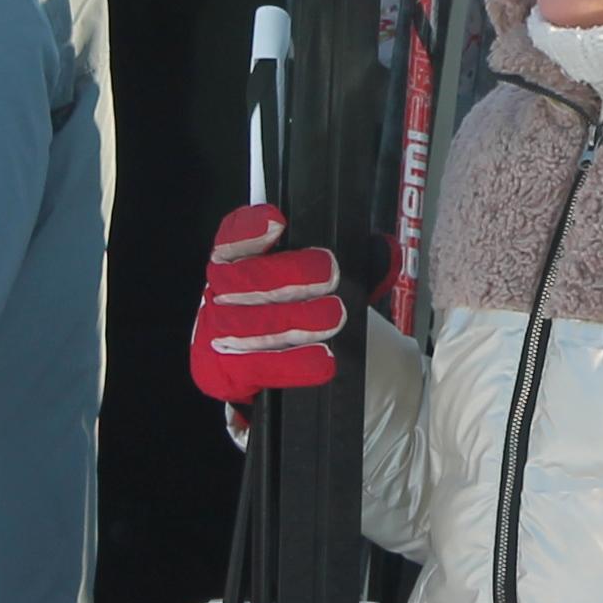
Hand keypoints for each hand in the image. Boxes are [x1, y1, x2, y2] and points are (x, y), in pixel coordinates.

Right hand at [191, 207, 346, 402]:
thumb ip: (356, 266)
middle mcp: (219, 297)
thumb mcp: (334, 288)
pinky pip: (254, 367)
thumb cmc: (314, 323)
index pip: (230, 239)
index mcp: (237, 265)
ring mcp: (216, 336)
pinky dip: (291, 363)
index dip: (248, 230)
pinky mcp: (224, 375)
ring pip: (244, 324)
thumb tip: (386, 252)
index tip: (277, 224)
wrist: (314, 378)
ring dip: (292, 318)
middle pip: (237, 279)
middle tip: (328, 275)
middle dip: (285, 273)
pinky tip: (322, 360)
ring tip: (333, 316)